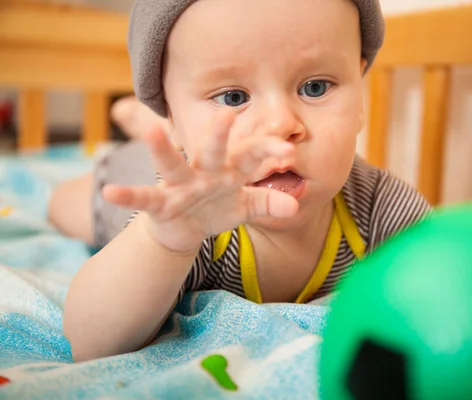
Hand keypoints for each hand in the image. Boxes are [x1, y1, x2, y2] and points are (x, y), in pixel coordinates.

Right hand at [102, 109, 298, 253]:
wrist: (185, 229)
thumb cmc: (217, 208)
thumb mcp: (245, 207)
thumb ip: (267, 203)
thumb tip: (295, 206)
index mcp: (228, 169)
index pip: (250, 155)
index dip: (267, 150)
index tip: (288, 150)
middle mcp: (203, 171)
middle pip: (212, 150)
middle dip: (218, 134)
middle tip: (227, 114)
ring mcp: (179, 185)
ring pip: (171, 164)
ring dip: (161, 148)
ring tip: (151, 130)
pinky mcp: (159, 202)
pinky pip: (142, 197)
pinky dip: (126, 195)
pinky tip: (109, 192)